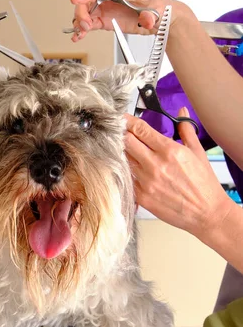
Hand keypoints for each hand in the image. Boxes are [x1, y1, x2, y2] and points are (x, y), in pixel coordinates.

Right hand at [69, 0, 186, 42]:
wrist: (163, 19)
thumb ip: (151, 14)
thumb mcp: (158, 10)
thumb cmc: (160, 8)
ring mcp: (108, 9)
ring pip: (87, 13)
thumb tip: (146, 19)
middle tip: (85, 26)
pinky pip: (91, 24)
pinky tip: (78, 36)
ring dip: (80, 22)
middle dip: (82, 13)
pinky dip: (83, 30)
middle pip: (89, 1)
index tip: (76, 0)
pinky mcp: (107, 20)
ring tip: (81, 33)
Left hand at [124, 108, 232, 239]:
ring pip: (124, 160)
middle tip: (121, 133)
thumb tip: (181, 113)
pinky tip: (131, 169)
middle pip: (127, 142)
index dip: (128, 121)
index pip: (140, 130)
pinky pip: (127, 178)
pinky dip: (127, 172)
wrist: (206, 213)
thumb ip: (186, 130)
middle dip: (123, 135)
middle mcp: (155, 165)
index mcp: (170, 151)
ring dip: (124, 153)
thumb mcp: (198, 152)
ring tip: (127, 151)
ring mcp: (146, 181)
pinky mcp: (142, 196)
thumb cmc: (204, 184)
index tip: (123, 118)